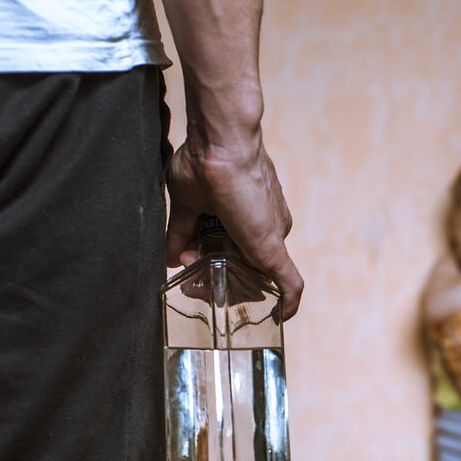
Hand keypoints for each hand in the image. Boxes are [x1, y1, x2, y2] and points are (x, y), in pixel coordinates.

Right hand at [166, 140, 303, 319]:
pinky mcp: (272, 248)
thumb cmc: (204, 160)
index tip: (187, 261)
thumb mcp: (186, 203)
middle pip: (244, 266)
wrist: (221, 143)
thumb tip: (171, 258)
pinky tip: (280, 317)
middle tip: (193, 284)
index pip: (233, 251)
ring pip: (256, 276)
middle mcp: (265, 227)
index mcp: (247, 217)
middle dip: (217, 278)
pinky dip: (286, 302)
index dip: (208, 262)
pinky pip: (289, 283)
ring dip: (230, 289)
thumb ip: (180, 232)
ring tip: (201, 289)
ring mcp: (271, 238)